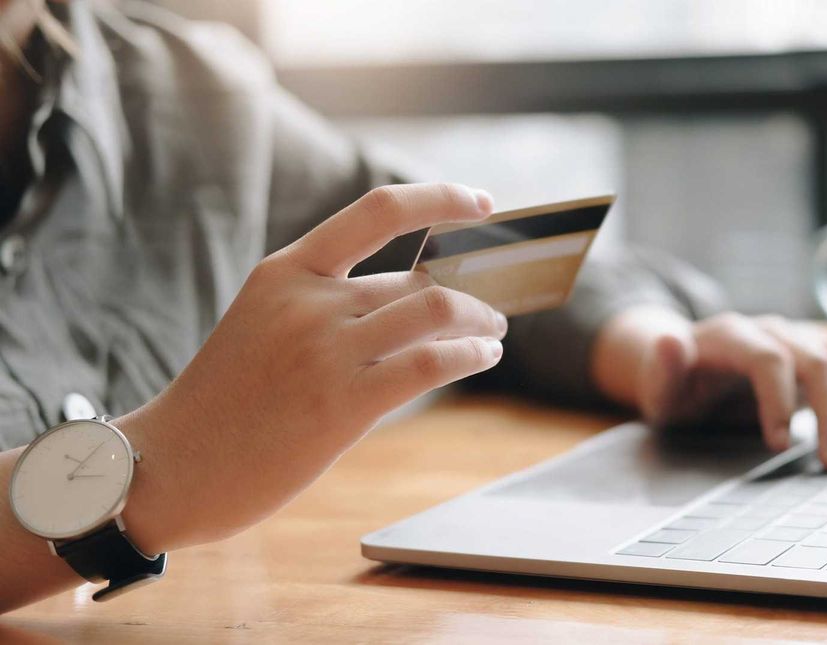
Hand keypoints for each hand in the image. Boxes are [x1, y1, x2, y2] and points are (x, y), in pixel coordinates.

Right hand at [116, 183, 508, 552]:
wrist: (172, 467)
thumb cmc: (227, 400)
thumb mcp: (264, 322)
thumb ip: (328, 302)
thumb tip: (418, 297)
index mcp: (286, 270)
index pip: (379, 210)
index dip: (440, 199)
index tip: (482, 203)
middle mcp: (309, 301)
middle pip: (419, 280)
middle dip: (472, 294)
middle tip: (493, 311)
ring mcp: (325, 351)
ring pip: (437, 311)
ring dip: (481, 322)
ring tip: (492, 335)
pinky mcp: (342, 404)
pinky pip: (432, 363)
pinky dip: (472, 355)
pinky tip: (483, 358)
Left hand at [592, 306, 826, 470]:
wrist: (690, 362)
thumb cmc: (676, 383)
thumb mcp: (658, 384)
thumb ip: (661, 367)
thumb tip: (668, 340)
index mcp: (736, 334)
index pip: (768, 357)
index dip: (775, 398)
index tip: (776, 444)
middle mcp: (780, 331)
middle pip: (817, 359)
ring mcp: (808, 341)